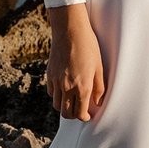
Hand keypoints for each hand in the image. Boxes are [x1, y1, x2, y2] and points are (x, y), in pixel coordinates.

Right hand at [46, 4, 105, 120]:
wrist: (69, 30)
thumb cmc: (88, 46)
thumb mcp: (99, 67)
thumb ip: (98, 88)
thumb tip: (97, 102)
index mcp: (82, 86)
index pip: (79, 113)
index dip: (84, 117)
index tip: (88, 115)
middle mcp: (67, 87)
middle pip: (66, 113)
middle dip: (73, 115)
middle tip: (80, 111)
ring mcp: (56, 81)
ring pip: (57, 105)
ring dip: (65, 106)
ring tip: (72, 100)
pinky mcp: (49, 74)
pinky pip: (51, 93)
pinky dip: (57, 96)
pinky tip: (64, 89)